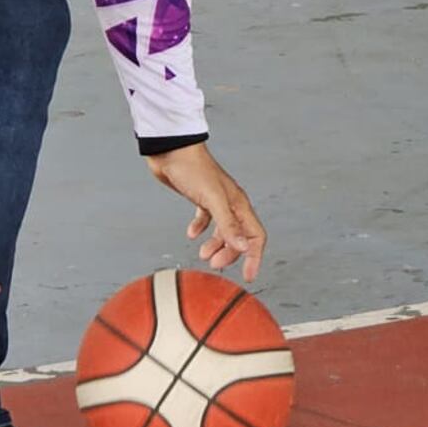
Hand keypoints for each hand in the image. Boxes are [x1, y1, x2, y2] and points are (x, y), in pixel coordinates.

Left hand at [144, 143, 267, 280]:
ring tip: (202, 254)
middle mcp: (231, 204)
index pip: (255, 236)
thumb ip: (228, 224)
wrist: (171, 151)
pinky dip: (200, 228)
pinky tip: (191, 233)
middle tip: (214, 264)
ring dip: (215, 244)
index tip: (247, 275)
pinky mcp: (199, 198)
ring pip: (222, 230)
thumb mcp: (212, 200)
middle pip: (239, 237)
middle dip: (229, 253)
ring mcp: (215, 201)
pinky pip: (205, 218)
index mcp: (239, 204)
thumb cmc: (193, 169)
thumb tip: (243, 247)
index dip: (253, 256)